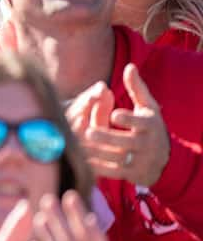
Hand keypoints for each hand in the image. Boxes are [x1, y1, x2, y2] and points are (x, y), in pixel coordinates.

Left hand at [78, 65, 169, 186]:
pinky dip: (95, 167)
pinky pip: (110, 171)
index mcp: (149, 126)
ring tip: (76, 144)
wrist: (163, 160)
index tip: (114, 114)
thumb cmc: (150, 126)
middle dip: (107, 138)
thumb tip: (129, 66)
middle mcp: (145, 145)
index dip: (128, 120)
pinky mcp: (128, 174)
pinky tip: (79, 159)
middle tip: (88, 132)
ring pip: (115, 158)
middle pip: (125, 143)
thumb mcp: (148, 107)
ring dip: (95, 152)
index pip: (140, 124)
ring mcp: (137, 161)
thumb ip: (137, 88)